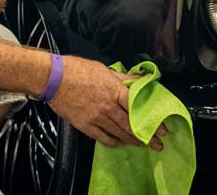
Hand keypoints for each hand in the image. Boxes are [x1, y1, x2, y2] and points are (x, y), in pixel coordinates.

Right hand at [48, 56, 166, 149]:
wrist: (54, 79)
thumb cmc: (78, 70)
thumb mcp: (104, 70)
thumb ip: (123, 78)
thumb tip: (139, 80)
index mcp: (114, 91)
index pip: (138, 109)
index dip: (152, 121)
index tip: (162, 129)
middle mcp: (108, 107)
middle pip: (131, 126)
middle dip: (147, 137)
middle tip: (157, 144)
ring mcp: (96, 119)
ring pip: (119, 134)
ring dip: (133, 141)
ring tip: (143, 145)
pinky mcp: (85, 126)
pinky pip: (103, 139)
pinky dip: (114, 142)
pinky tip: (120, 142)